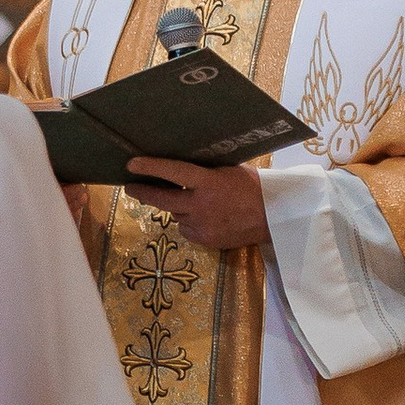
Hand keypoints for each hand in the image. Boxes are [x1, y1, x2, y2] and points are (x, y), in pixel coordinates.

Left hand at [125, 156, 265, 251]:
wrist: (273, 218)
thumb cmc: (253, 188)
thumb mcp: (229, 170)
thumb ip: (206, 170)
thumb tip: (181, 167)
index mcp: (208, 183)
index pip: (173, 172)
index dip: (151, 168)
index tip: (132, 164)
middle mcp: (200, 205)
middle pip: (162, 200)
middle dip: (143, 192)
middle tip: (131, 187)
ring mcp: (201, 225)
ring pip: (176, 215)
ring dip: (177, 208)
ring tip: (193, 202)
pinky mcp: (204, 240)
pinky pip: (187, 229)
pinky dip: (190, 222)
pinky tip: (206, 217)